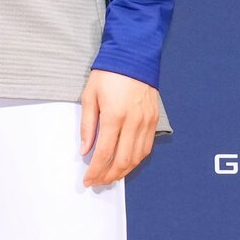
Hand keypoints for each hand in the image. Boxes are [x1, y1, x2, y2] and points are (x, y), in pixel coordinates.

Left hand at [79, 69, 157, 186]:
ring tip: (110, 176)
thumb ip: (88, 125)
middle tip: (97, 182)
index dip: (95, 170)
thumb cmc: (107, 74)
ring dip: (124, 171)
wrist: (133, 57)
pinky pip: (147, 147)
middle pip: (123, 160)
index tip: (88, 179)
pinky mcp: (154, 120)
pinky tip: (126, 163)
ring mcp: (146, 122)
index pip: (105, 152)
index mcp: (114, 116)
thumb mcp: (89, 96)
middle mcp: (133, 122)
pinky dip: (136, 160)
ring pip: (137, 157)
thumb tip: (85, 149)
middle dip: (109, 175)